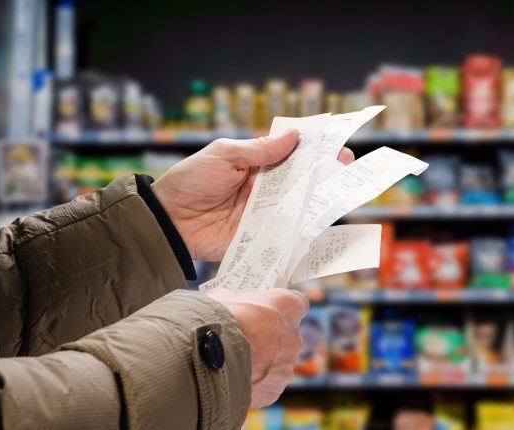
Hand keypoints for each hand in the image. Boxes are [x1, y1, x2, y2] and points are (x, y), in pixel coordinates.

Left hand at [152, 129, 354, 260]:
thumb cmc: (190, 181)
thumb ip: (260, 150)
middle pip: (301, 180)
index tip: (337, 144)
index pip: (291, 154)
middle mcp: (264, 188)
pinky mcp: (259, 237)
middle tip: (346, 167)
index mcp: (256, 163)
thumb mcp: (224, 156)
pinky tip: (322, 226)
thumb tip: (294, 136)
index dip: (314, 149)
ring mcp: (264, 214)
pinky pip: (285, 234)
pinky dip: (303, 231)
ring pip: (298, 206)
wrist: (168, 221)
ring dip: (318, 201)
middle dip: (324, 173)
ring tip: (341, 193)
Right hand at [206, 287, 307, 408]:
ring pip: (277, 363)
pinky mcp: (274, 389)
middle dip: (269, 338)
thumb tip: (228, 303)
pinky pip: (266, 384)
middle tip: (246, 339)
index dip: (281, 308)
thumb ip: (236, 300)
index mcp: (287, 307)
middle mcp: (294, 336)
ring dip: (261, 362)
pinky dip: (253, 383)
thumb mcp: (225, 298)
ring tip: (235, 362)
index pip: (297, 303)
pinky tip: (234, 378)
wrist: (208, 356)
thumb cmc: (219, 320)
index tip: (268, 311)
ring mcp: (286, 366)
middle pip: (287, 336)